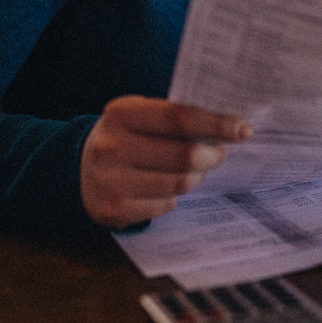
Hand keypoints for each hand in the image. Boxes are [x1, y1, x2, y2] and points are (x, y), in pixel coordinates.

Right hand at [80, 96, 250, 227]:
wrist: (79, 168)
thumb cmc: (124, 137)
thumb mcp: (139, 116)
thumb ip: (175, 118)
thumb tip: (227, 127)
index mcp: (121, 113)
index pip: (178, 117)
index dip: (215, 124)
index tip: (242, 130)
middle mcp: (111, 146)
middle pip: (183, 156)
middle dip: (211, 155)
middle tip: (218, 154)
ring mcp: (110, 180)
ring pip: (178, 184)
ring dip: (195, 177)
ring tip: (194, 171)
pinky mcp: (112, 209)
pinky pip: (164, 206)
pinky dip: (173, 197)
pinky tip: (166, 187)